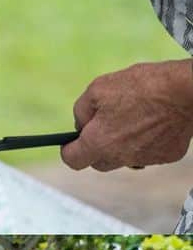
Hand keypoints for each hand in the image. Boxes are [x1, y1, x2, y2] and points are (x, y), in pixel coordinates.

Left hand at [61, 60, 192, 172]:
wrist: (185, 90)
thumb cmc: (141, 86)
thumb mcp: (98, 88)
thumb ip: (81, 110)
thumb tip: (80, 124)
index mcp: (99, 142)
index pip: (74, 160)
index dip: (69, 151)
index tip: (70, 143)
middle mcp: (121, 157)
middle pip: (99, 162)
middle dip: (96, 148)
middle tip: (103, 125)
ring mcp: (146, 159)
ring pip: (124, 158)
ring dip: (122, 145)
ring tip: (132, 119)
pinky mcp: (167, 156)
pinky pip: (149, 153)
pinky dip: (147, 141)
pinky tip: (153, 122)